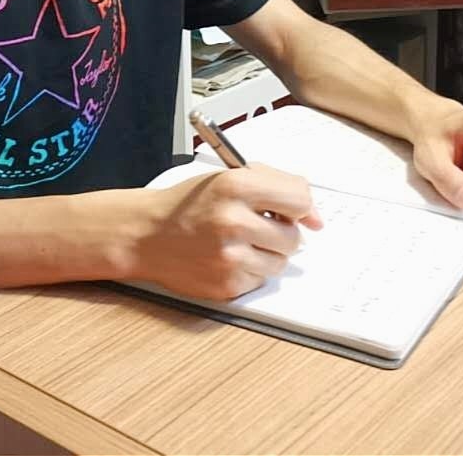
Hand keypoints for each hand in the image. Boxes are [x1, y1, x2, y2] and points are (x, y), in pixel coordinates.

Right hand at [134, 166, 323, 300]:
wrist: (145, 234)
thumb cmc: (190, 203)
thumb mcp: (228, 177)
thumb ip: (276, 187)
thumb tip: (316, 219)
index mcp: (236, 185)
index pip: (299, 198)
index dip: (300, 206)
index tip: (293, 210)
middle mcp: (233, 221)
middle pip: (293, 237)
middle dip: (282, 232)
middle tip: (257, 226)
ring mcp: (229, 257)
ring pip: (280, 262)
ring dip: (267, 253)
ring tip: (238, 242)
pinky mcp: (225, 284)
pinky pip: (260, 280)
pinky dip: (250, 270)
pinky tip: (226, 258)